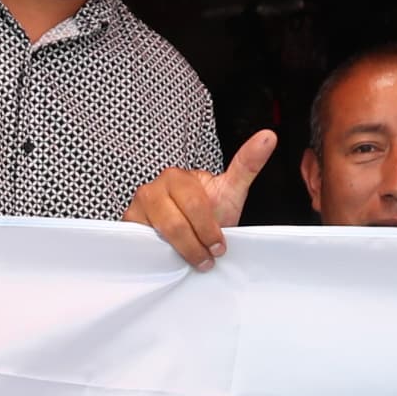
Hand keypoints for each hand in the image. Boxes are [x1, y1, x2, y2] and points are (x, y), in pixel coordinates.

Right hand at [128, 131, 277, 268]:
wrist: (188, 232)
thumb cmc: (208, 212)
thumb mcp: (230, 190)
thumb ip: (248, 164)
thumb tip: (269, 136)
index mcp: (176, 177)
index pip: (194, 205)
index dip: (209, 229)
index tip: (220, 245)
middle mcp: (152, 189)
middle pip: (176, 225)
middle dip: (197, 245)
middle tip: (209, 257)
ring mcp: (136, 208)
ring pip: (160, 237)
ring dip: (181, 253)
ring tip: (195, 260)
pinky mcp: (127, 227)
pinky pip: (142, 246)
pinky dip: (160, 256)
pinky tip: (170, 257)